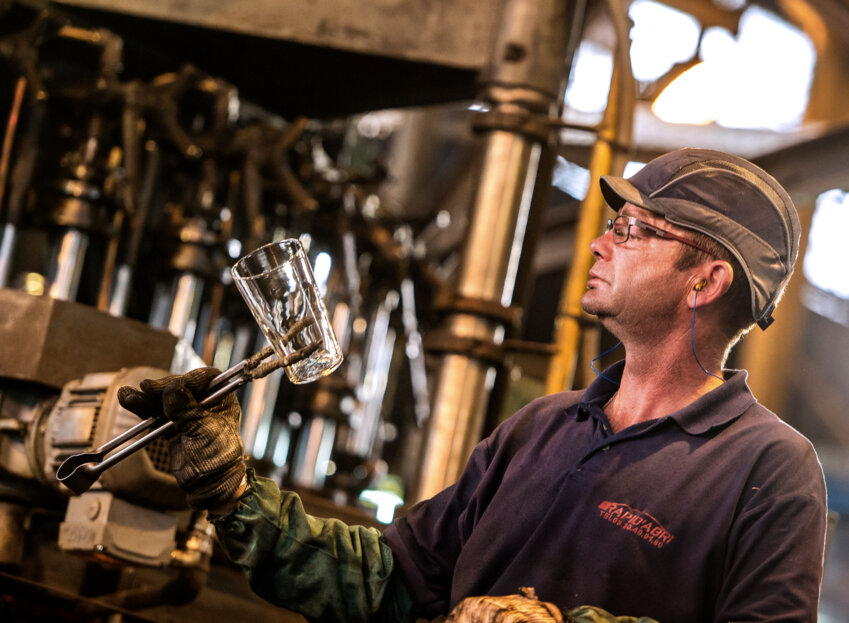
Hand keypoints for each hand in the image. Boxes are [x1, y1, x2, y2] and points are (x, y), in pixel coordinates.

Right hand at [117, 367, 246, 510]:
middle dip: (162, 387)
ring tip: (127, 395)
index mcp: (222, 400)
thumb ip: (187, 410)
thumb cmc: (217, 458)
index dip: (189, 379)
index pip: (206, 379)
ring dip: (146, 396)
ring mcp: (187, 415)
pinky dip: (142, 408)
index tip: (172, 385)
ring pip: (165, 399)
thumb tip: (173, 387)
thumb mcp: (203, 431)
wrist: (210, 485)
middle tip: (146, 388)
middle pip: (181, 387)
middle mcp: (205, 404)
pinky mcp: (172, 426)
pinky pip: (156, 413)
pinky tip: (127, 400)